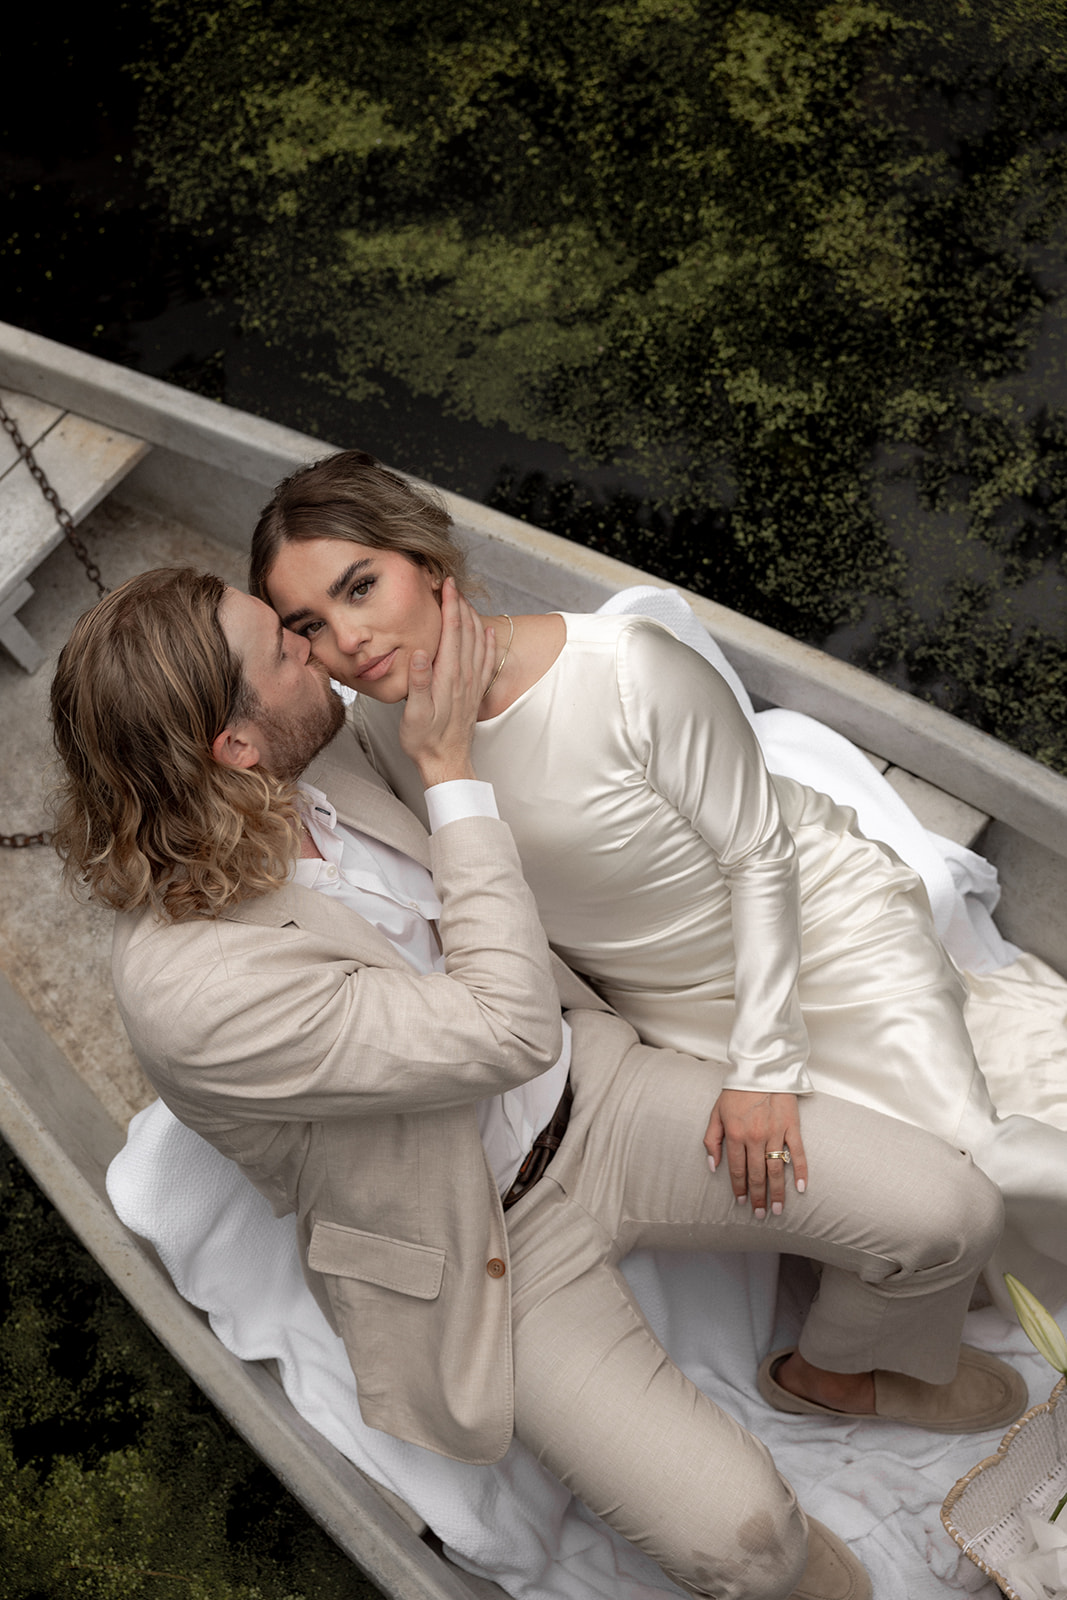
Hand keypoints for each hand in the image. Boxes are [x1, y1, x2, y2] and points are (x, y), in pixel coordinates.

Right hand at [399, 578, 495, 788]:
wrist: (446, 762)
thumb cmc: (424, 740)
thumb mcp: (413, 714)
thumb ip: (418, 683)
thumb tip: (420, 654)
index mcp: (448, 677)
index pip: (452, 633)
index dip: (450, 607)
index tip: (447, 586)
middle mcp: (464, 678)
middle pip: (466, 632)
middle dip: (460, 605)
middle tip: (453, 585)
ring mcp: (472, 685)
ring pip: (478, 643)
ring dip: (473, 619)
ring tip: (466, 601)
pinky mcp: (475, 693)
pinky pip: (485, 661)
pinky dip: (488, 643)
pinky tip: (488, 633)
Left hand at [704, 1089, 806, 1216]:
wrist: (760, 1069)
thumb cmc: (736, 1091)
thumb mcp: (716, 1113)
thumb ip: (711, 1140)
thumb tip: (713, 1166)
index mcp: (735, 1135)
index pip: (738, 1170)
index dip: (739, 1188)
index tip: (742, 1202)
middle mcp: (755, 1137)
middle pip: (757, 1175)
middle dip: (758, 1197)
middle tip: (761, 1214)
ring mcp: (775, 1133)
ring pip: (776, 1170)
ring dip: (777, 1192)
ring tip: (777, 1209)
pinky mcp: (792, 1127)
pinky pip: (798, 1154)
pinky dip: (800, 1171)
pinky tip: (801, 1188)